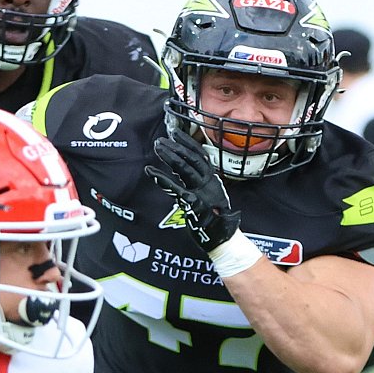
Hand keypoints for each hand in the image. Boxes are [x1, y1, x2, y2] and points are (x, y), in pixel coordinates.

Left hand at [145, 129, 241, 251]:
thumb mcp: (210, 197)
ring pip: (184, 168)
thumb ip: (199, 185)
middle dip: (176, 147)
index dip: (189, 143)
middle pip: (192, 158)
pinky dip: (161, 178)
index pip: (201, 156)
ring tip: (157, 148)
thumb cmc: (215, 221)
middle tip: (161, 140)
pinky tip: (150, 171)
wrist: (223, 238)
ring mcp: (201, 192)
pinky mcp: (192, 203)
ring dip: (169, 156)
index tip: (177, 134)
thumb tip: (182, 173)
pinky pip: (175, 187)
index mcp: (213, 180)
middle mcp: (209, 183)